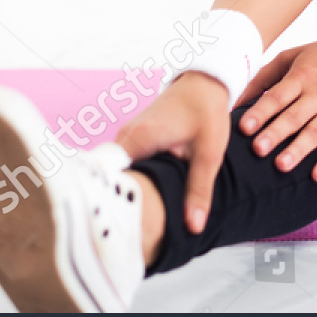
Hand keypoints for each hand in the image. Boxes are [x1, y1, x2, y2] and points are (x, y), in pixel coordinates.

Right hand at [114, 71, 228, 234]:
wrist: (205, 82)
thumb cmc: (206, 111)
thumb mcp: (208, 154)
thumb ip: (199, 191)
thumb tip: (193, 226)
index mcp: (139, 139)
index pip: (108, 178)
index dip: (110, 205)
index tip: (116, 229)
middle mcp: (125, 136)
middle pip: (108, 178)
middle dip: (116, 204)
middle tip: (124, 234)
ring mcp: (126, 136)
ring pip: (114, 172)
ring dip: (122, 192)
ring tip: (131, 223)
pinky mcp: (131, 138)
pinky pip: (121, 164)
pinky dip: (128, 180)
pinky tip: (138, 200)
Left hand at [239, 35, 316, 181]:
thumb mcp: (296, 56)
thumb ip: (265, 75)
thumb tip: (237, 98)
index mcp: (303, 76)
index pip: (278, 96)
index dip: (261, 111)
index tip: (244, 126)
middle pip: (294, 116)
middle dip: (275, 133)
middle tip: (258, 149)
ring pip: (315, 132)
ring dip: (298, 150)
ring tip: (281, 165)